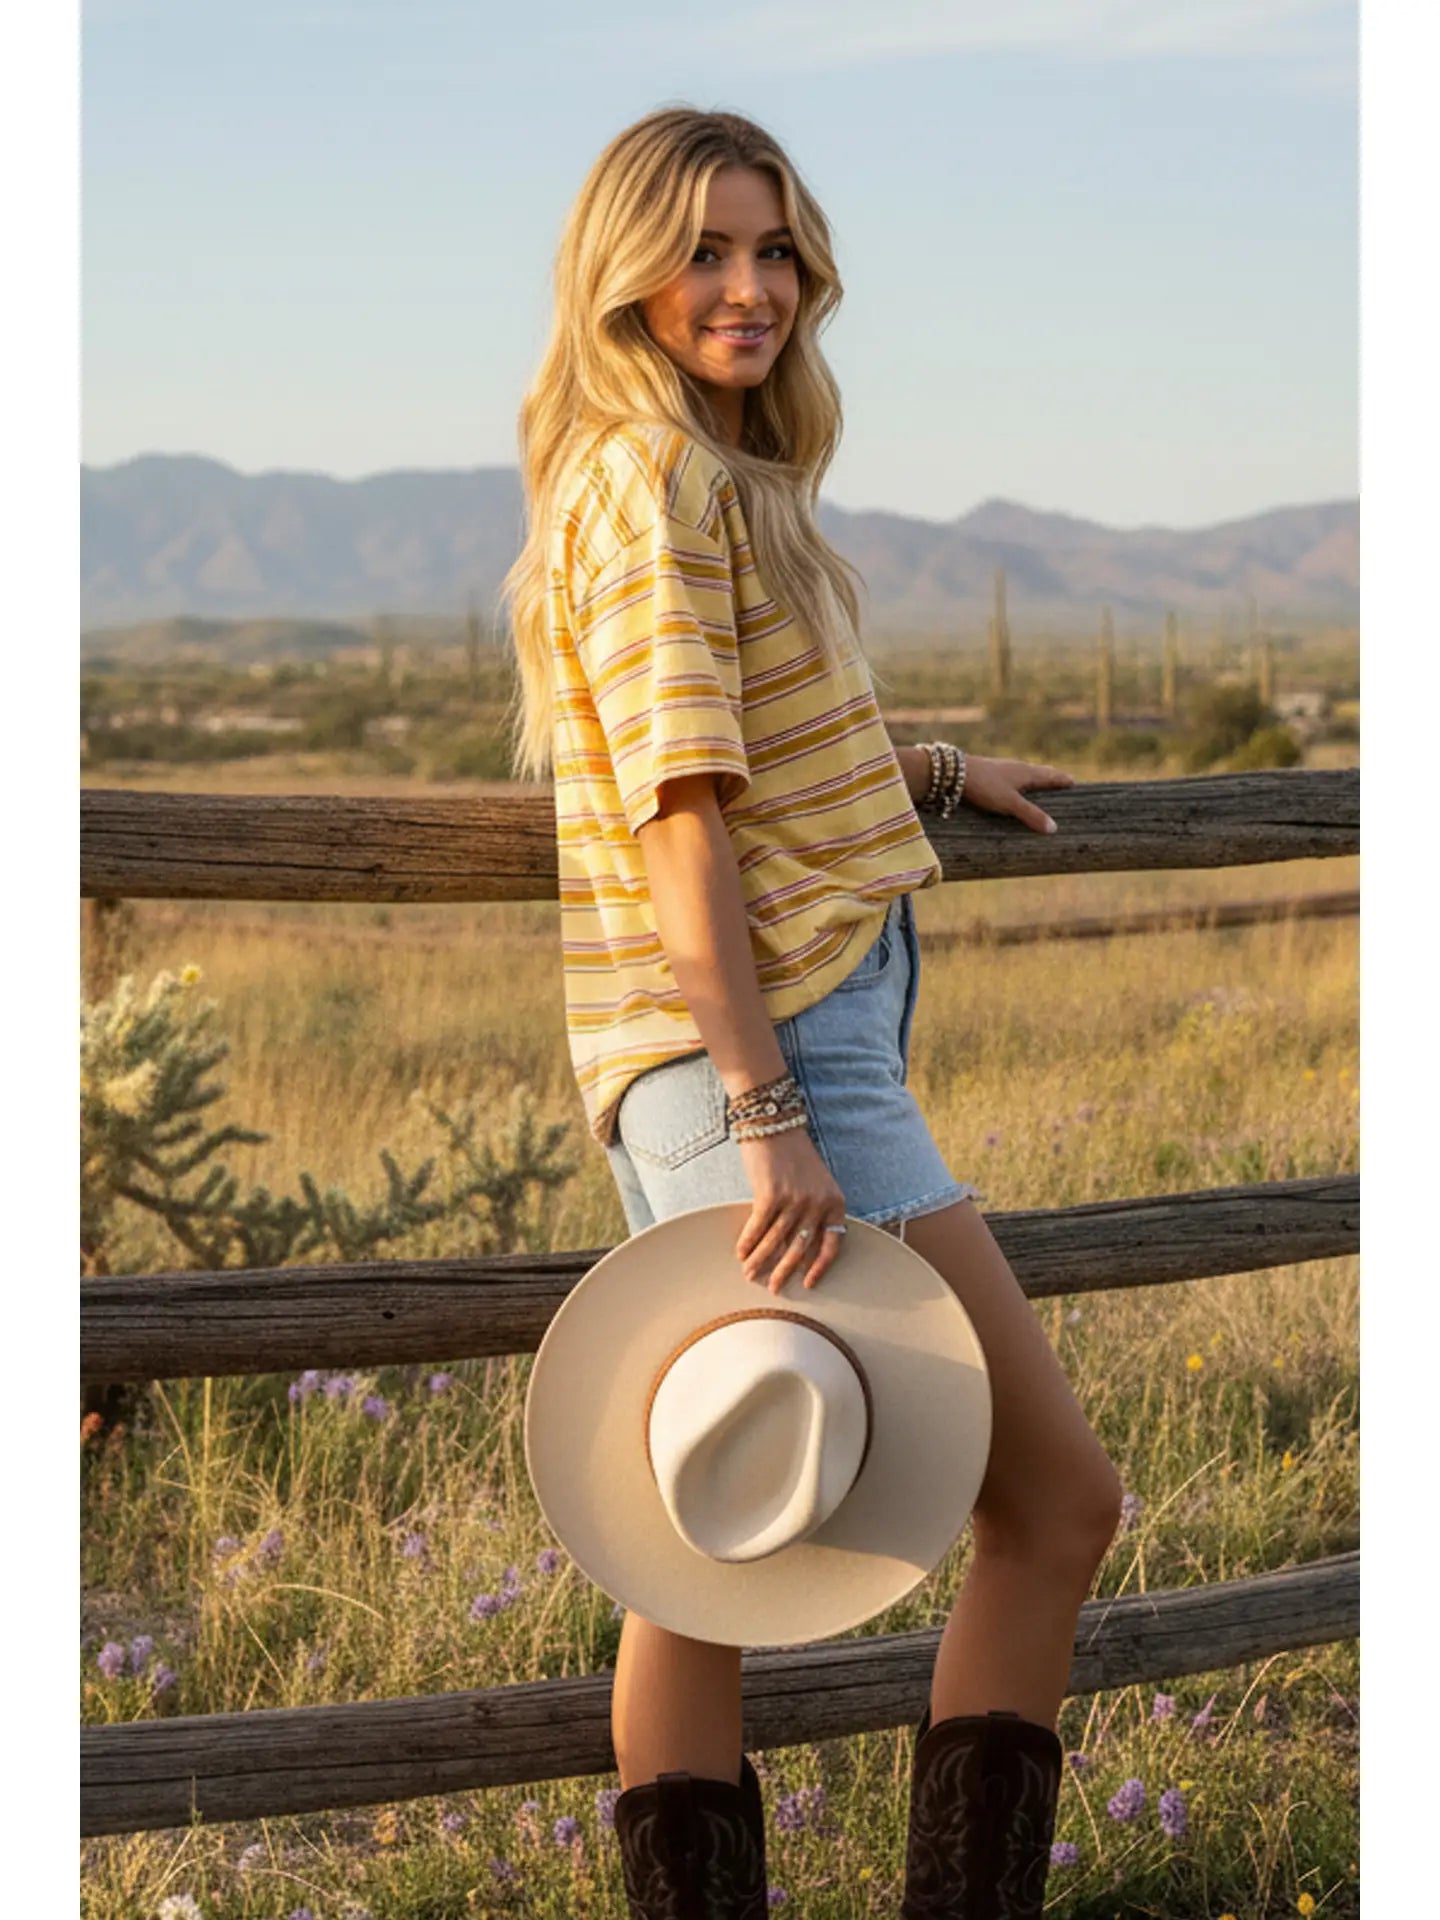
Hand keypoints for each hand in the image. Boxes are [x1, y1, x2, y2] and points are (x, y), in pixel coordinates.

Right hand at [734, 1128, 846, 1293]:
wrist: (775, 1124)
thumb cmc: (793, 1156)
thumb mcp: (814, 1184)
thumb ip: (811, 1214)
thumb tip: (793, 1250)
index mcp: (834, 1202)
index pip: (832, 1243)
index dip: (819, 1267)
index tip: (807, 1284)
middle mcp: (817, 1203)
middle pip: (800, 1247)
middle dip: (784, 1271)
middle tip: (773, 1288)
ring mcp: (795, 1199)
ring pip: (775, 1240)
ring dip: (760, 1260)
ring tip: (750, 1273)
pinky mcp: (771, 1194)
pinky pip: (757, 1226)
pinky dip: (747, 1242)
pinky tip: (740, 1253)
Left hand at [959, 753, 1075, 832]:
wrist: (954, 772)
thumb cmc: (985, 786)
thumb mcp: (1010, 803)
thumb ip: (1031, 815)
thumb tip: (1054, 828)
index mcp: (1028, 773)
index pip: (1052, 776)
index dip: (1064, 780)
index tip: (1075, 782)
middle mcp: (1018, 768)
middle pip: (1041, 772)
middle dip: (1052, 778)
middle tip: (1063, 781)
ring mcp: (1004, 769)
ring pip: (1026, 774)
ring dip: (1037, 779)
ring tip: (1042, 784)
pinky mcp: (991, 773)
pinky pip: (1013, 777)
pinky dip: (1021, 782)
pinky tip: (1014, 786)